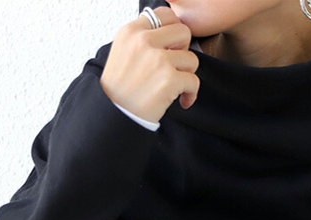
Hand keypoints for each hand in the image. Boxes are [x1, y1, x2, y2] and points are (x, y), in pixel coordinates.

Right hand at [100, 5, 199, 124]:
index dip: (174, 31)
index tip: (172, 47)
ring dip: (187, 74)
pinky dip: (191, 94)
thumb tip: (170, 36)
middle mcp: (144, 41)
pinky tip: (182, 100)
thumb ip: (143, 40)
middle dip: (184, 50)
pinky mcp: (169, 79)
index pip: (164, 14)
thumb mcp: (123, 52)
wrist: (115, 115)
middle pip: (183, 32)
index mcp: (131, 31)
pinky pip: (194, 81)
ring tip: (176, 86)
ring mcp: (158, 59)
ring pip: (192, 59)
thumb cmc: (120, 90)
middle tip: (175, 66)